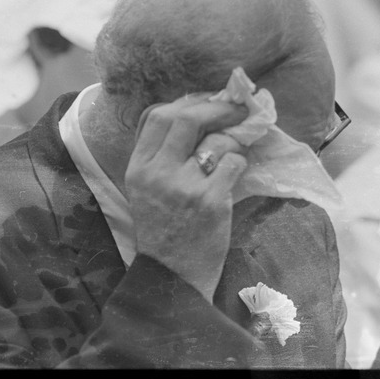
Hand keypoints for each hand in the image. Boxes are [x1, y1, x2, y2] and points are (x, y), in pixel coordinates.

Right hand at [125, 95, 249, 301]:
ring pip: (217, 140)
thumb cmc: (163, 229)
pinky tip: (237, 173)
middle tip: (236, 110)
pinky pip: (234, 163)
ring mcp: (184, 186)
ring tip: (237, 148)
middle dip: (217, 108)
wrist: (172, 276)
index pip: (157, 115)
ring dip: (234, 139)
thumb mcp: (146, 189)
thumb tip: (197, 114)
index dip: (187, 102)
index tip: (206, 102)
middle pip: (186, 118)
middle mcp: (157, 173)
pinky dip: (241, 162)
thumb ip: (161, 154)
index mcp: (138, 167)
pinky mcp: (211, 201)